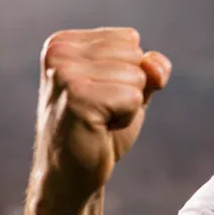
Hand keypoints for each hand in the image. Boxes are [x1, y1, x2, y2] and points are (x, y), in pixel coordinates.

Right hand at [35, 27, 170, 205]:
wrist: (72, 176)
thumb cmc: (100, 130)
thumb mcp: (130, 90)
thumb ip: (149, 68)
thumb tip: (155, 65)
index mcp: (64, 42)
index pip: (129, 38)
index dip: (127, 72)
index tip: (100, 96)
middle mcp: (58, 51)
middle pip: (134, 54)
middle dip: (128, 87)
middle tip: (100, 111)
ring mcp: (64, 73)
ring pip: (136, 75)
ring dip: (127, 105)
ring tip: (99, 120)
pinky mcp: (77, 97)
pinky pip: (132, 98)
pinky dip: (125, 118)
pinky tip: (99, 129)